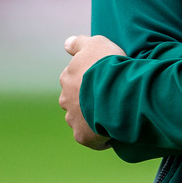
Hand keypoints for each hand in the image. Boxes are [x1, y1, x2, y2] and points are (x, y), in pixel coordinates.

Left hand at [58, 34, 124, 149]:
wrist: (115, 90)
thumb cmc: (106, 64)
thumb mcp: (95, 43)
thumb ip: (79, 43)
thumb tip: (66, 44)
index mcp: (67, 77)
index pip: (74, 80)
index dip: (89, 81)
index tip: (103, 81)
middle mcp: (65, 98)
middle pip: (75, 101)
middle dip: (88, 102)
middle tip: (109, 99)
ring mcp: (72, 118)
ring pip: (81, 121)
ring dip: (92, 120)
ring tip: (112, 116)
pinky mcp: (82, 136)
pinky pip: (91, 139)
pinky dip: (100, 138)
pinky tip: (114, 132)